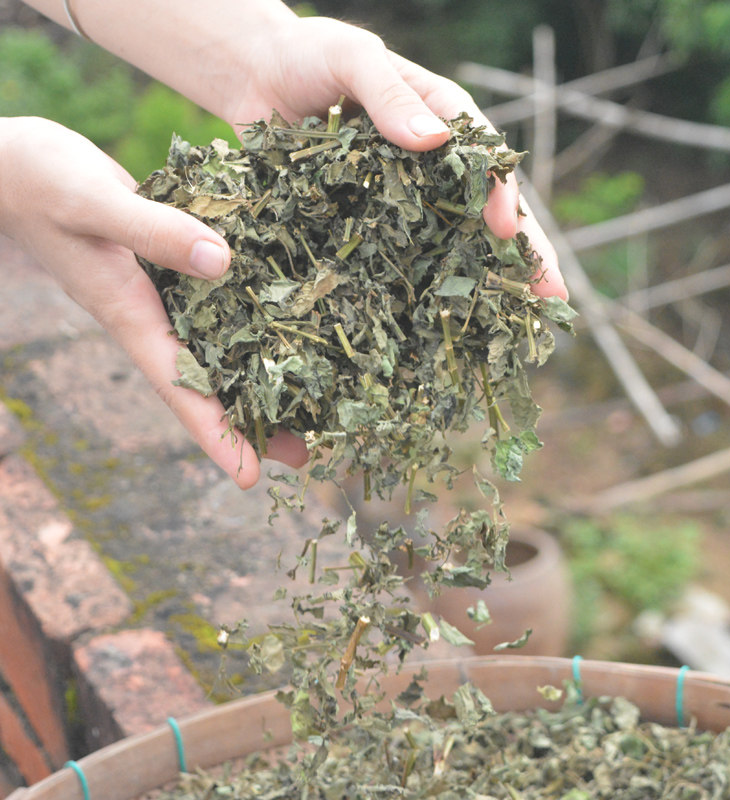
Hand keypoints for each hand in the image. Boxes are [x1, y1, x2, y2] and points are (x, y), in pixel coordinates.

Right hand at [0, 117, 306, 487]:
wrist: (12, 164)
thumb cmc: (36, 180)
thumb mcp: (91, 201)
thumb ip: (152, 231)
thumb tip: (223, 263)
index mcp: (127, 313)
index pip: (177, 388)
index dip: (214, 434)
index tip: (250, 478)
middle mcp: (148, 316)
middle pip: (208, 384)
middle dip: (253, 422)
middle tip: (308, 455)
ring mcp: (160, 295)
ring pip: (217, 349)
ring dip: (260, 378)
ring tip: (311, 406)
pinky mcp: (170, 267)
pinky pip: (215, 305)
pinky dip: (249, 321)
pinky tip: (282, 327)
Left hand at [223, 15, 567, 299]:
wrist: (255, 75)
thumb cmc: (307, 54)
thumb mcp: (352, 58)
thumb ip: (389, 94)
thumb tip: (434, 142)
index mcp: (440, 115)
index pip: (484, 158)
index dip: (501, 194)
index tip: (506, 230)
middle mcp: (430, 161)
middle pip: (485, 208)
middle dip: (520, 250)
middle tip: (550, 294)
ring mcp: (402, 193)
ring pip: (451, 236)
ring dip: (481, 275)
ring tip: (513, 317)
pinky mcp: (370, 218)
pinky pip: (400, 250)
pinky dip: (421, 282)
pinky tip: (441, 316)